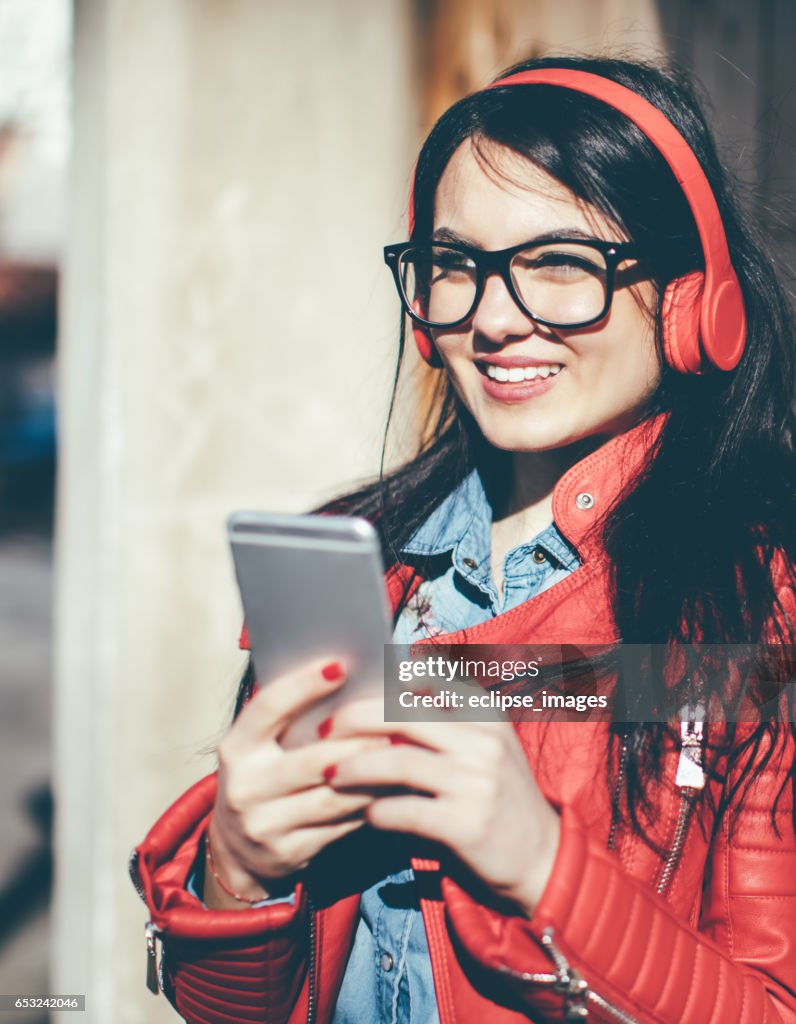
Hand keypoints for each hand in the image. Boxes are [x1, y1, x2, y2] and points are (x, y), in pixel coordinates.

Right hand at [206, 660, 386, 909]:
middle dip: (357, 743)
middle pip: (311, 761)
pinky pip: (341, 826)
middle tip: (392, 725)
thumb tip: (346, 676)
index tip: (339, 665)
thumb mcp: (262, 746)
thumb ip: (292, 718)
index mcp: (236, 748)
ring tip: (402, 754)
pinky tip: (392, 788)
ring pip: (333, 798)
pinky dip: (370, 804)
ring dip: (373, 776)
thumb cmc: (263, 775)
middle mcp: (245, 787)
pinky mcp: (289, 853)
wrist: (236, 848)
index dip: (302, 686)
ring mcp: (265, 825)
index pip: (267, 709)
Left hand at [324, 699, 559, 916]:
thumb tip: (373, 705)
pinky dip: (375, 810)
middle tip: (324, 733)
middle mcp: (483, 739)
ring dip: (354, 767)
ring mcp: (477, 781)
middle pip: (400, 714)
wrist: (541, 857)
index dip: (380, 685)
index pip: (424, 679)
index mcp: (484, 712)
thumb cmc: (497, 796)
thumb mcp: (482, 746)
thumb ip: (440, 723)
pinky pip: (402, 809)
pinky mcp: (466, 823)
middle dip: (354, 719)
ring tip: (330, 776)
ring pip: (396, 759)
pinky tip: (365, 814)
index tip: (348, 696)